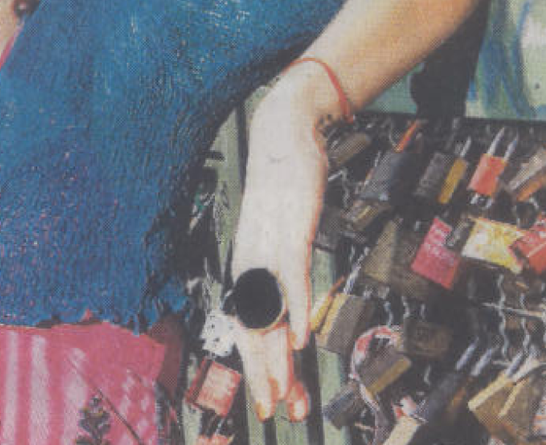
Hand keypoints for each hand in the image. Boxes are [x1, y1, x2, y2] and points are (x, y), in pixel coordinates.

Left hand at [230, 72, 331, 420]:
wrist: (282, 134)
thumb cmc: (281, 186)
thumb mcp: (277, 231)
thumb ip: (279, 267)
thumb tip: (285, 298)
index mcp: (246, 264)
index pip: (246, 326)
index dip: (253, 366)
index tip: (267, 400)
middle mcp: (251, 261)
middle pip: (253, 328)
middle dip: (262, 375)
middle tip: (272, 411)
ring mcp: (269, 246)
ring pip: (269, 312)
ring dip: (276, 357)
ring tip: (286, 392)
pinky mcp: (292, 229)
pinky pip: (291, 278)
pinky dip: (295, 309)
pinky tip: (300, 337)